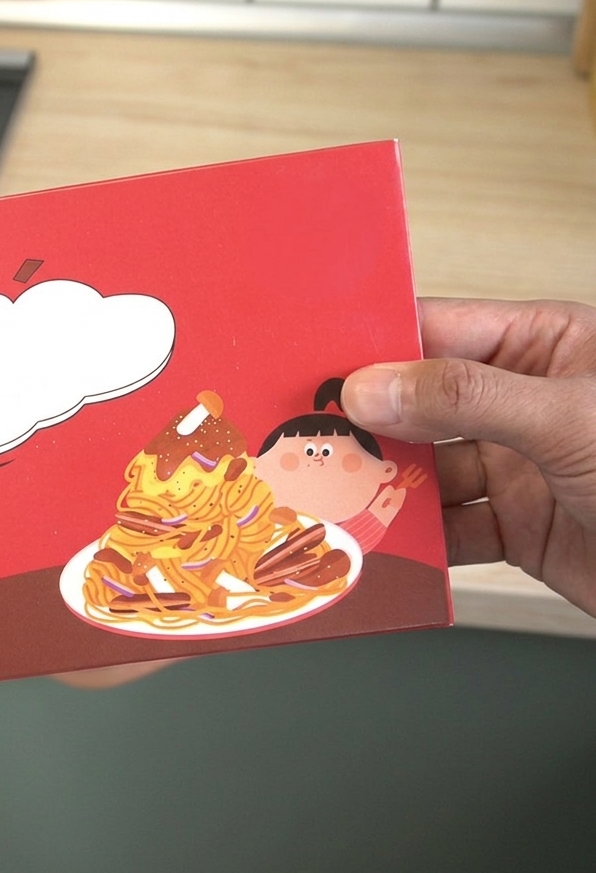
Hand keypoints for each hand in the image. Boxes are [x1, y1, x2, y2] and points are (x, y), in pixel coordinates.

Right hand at [341, 298, 595, 618]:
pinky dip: (413, 540)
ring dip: (381, 485)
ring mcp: (517, 467)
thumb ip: (466, 397)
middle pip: (419, 404)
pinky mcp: (516, 528)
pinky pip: (447, 528)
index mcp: (543, 347)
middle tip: (304, 433)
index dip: (373, 346)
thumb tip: (372, 388)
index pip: (437, 332)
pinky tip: (382, 541)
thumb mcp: (573, 421)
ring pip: (426, 470)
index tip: (314, 366)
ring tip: (329, 491)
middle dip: (365, 422)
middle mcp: (522, 403)